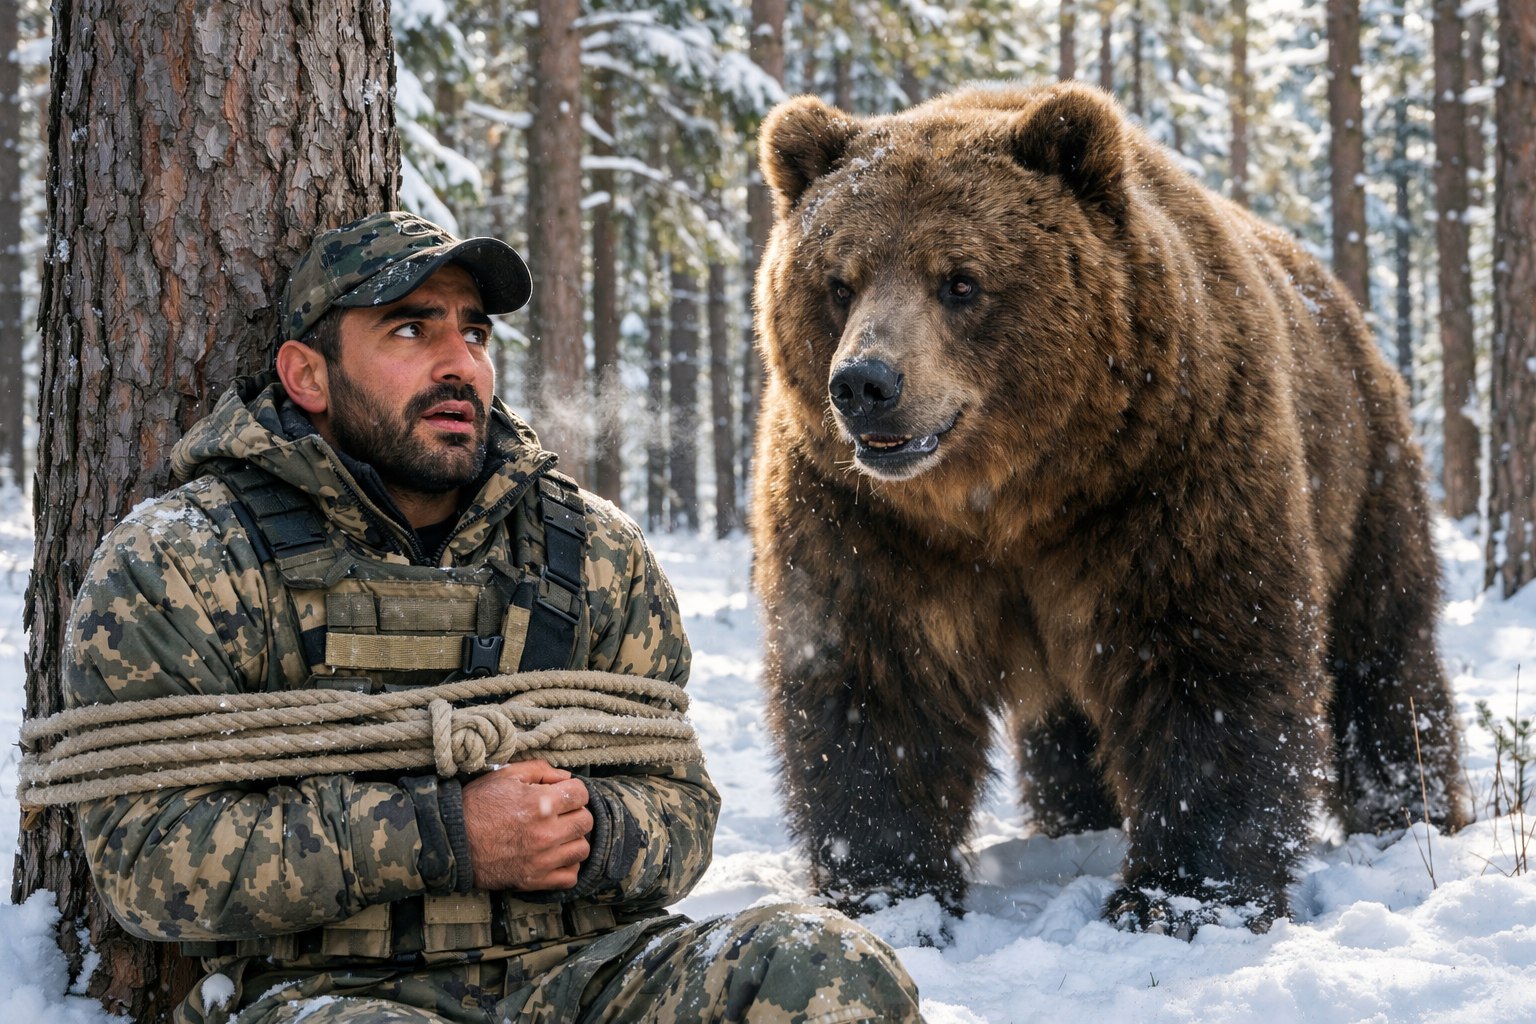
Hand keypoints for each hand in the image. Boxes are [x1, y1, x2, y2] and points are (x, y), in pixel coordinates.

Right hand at [461, 759, 592, 891]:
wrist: (452, 840)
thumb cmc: (477, 805)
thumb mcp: (505, 775)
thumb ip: (540, 770)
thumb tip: (566, 777)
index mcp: (541, 803)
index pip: (581, 794)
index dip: (574, 791)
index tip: (564, 795)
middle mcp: (546, 832)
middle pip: (585, 821)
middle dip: (576, 814)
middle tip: (561, 814)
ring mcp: (542, 859)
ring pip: (582, 849)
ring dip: (573, 840)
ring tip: (558, 835)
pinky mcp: (535, 879)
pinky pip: (570, 877)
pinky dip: (568, 867)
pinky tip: (556, 856)